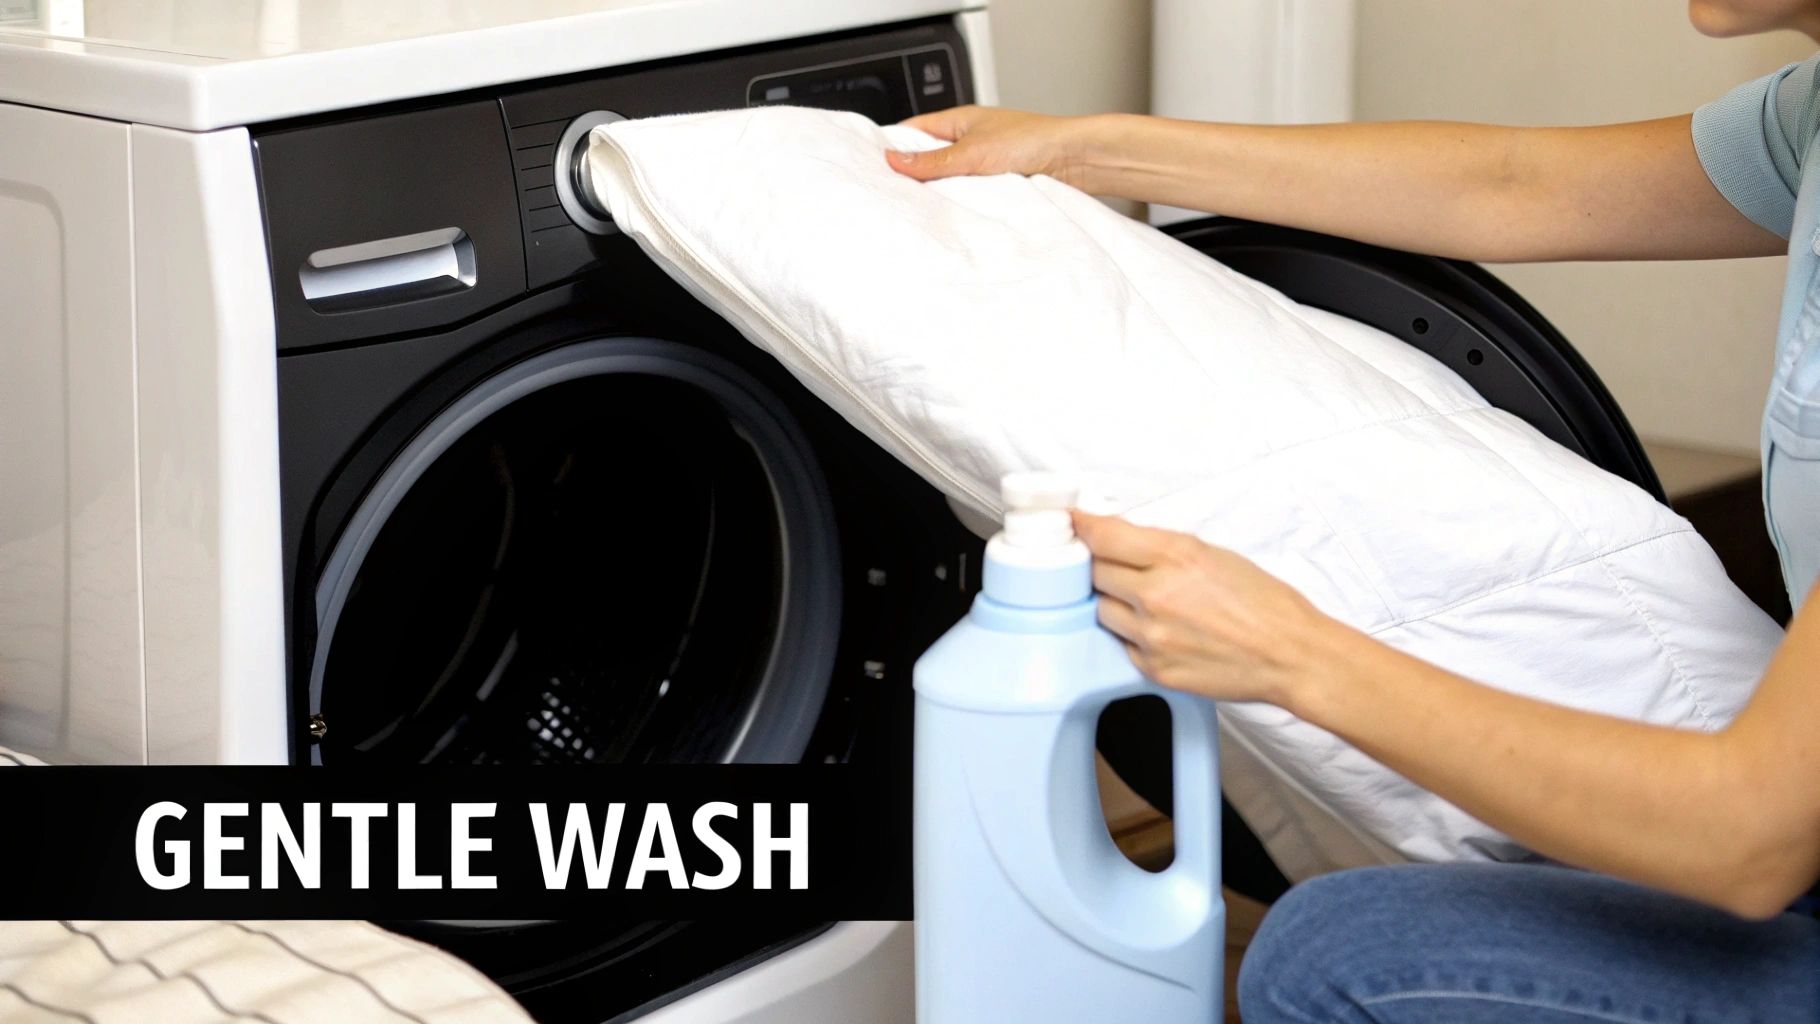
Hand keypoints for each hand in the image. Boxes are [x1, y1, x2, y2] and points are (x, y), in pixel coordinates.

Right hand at [886, 105, 1103, 190]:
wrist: (1076, 160)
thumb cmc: (1034, 140)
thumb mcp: (972, 152)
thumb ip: (933, 160)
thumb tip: (895, 161)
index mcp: (959, 121)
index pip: (914, 131)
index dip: (893, 146)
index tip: (874, 165)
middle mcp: (970, 141)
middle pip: (929, 159)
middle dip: (914, 176)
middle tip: (893, 195)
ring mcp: (983, 164)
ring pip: (949, 181)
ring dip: (940, 194)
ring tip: (920, 209)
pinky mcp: (997, 185)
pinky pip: (970, 196)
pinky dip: (962, 204)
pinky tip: (952, 217)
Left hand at [1073, 510, 1340, 705]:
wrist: (1289, 655)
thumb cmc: (1262, 602)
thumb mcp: (1212, 554)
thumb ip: (1162, 548)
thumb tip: (1120, 543)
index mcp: (1175, 556)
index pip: (1103, 535)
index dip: (1081, 527)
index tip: (1071, 523)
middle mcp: (1156, 594)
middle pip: (1093, 572)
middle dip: (1100, 566)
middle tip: (1118, 567)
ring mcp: (1151, 635)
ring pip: (1101, 610)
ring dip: (1113, 602)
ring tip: (1146, 603)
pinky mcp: (1152, 668)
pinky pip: (1120, 643)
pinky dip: (1131, 635)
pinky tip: (1160, 631)